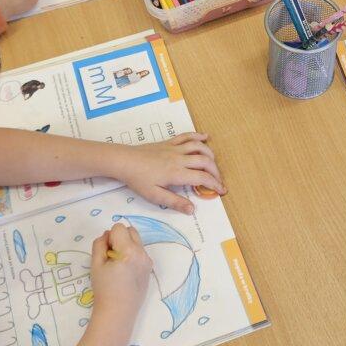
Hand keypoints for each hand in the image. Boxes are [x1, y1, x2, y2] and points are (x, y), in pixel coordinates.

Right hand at [90, 223, 151, 319]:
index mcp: (129, 250)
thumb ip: (99, 244)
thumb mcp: (96, 264)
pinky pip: (141, 253)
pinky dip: (132, 255)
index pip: (119, 228)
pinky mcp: (149, 269)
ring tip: (118, 265)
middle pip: (131, 230)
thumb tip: (107, 235)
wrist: (118, 312)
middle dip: (120, 237)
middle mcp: (142, 253)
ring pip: (137, 241)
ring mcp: (148, 261)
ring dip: (126, 245)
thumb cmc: (104, 289)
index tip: (106, 252)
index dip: (109, 237)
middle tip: (111, 256)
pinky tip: (125, 272)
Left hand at [107, 133, 224, 213]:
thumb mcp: (155, 196)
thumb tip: (192, 209)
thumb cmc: (138, 179)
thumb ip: (174, 202)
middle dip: (216, 171)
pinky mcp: (168, 142)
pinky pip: (186, 136)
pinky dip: (197, 136)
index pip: (202, 178)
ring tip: (214, 163)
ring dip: (210, 153)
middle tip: (219, 180)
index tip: (222, 190)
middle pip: (205, 161)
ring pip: (198, 146)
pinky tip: (205, 137)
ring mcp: (174, 148)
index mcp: (177, 173)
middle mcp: (179, 158)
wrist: (124, 161)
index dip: (215, 184)